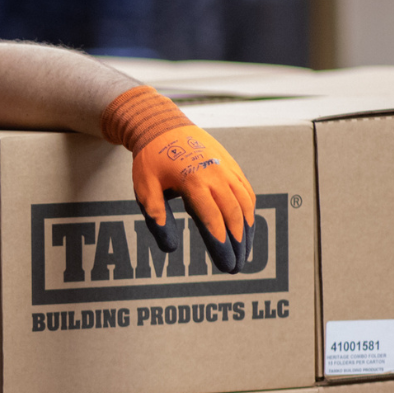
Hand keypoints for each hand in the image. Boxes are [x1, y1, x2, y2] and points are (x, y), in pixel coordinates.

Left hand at [129, 125, 256, 273]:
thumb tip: (170, 248)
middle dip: (237, 245)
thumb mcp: (144, 189)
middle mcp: (216, 174)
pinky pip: (247, 192)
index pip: (213, 220)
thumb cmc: (151, 160)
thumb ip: (156, 218)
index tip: (226, 266)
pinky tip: (246, 228)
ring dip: (247, 231)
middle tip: (236, 268)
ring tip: (243, 253)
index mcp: (193, 180)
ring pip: (245, 204)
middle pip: (233, 216)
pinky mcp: (232, 165)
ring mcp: (227, 168)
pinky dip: (249, 213)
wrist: (162, 125)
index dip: (221, 246)